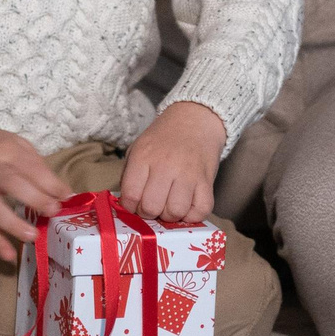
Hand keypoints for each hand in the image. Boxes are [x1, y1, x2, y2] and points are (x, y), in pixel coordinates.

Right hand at [0, 120, 70, 263]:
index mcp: (6, 150)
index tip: (67, 197)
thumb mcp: (13, 143)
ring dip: (13, 224)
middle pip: (12, 184)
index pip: (31, 167)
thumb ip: (35, 164)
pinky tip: (8, 255)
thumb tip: (61, 191)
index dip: (50, 183)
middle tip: (53, 212)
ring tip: (33, 236)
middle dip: (35, 199)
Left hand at [120, 102, 226, 224]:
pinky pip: (201, 211)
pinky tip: (187, 206)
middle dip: (149, 213)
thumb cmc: (163, 138)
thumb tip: (127, 206)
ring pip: (175, 212)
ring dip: (170, 216)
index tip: (135, 204)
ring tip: (169, 205)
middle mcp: (166, 165)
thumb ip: (130, 175)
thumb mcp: (138, 148)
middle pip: (151, 207)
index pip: (131, 195)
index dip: (130, 206)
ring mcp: (188, 174)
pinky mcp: (207, 181)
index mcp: (144, 156)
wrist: (195, 119)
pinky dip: (192, 215)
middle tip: (153, 205)